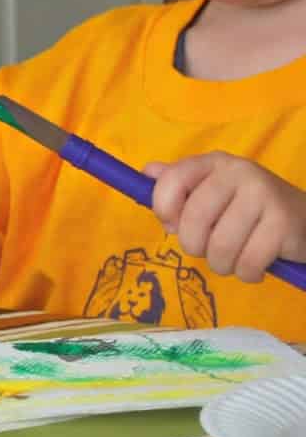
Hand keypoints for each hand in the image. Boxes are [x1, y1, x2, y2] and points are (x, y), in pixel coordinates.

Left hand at [146, 152, 305, 281]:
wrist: (305, 219)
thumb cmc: (246, 209)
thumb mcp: (211, 191)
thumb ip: (177, 182)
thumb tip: (146, 172)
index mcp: (213, 162)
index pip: (170, 182)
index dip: (164, 211)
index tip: (173, 225)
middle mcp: (238, 172)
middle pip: (193, 221)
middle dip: (195, 247)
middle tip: (209, 249)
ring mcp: (264, 195)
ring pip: (219, 247)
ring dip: (222, 265)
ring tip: (234, 258)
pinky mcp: (283, 223)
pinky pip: (247, 263)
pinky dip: (246, 274)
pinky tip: (255, 265)